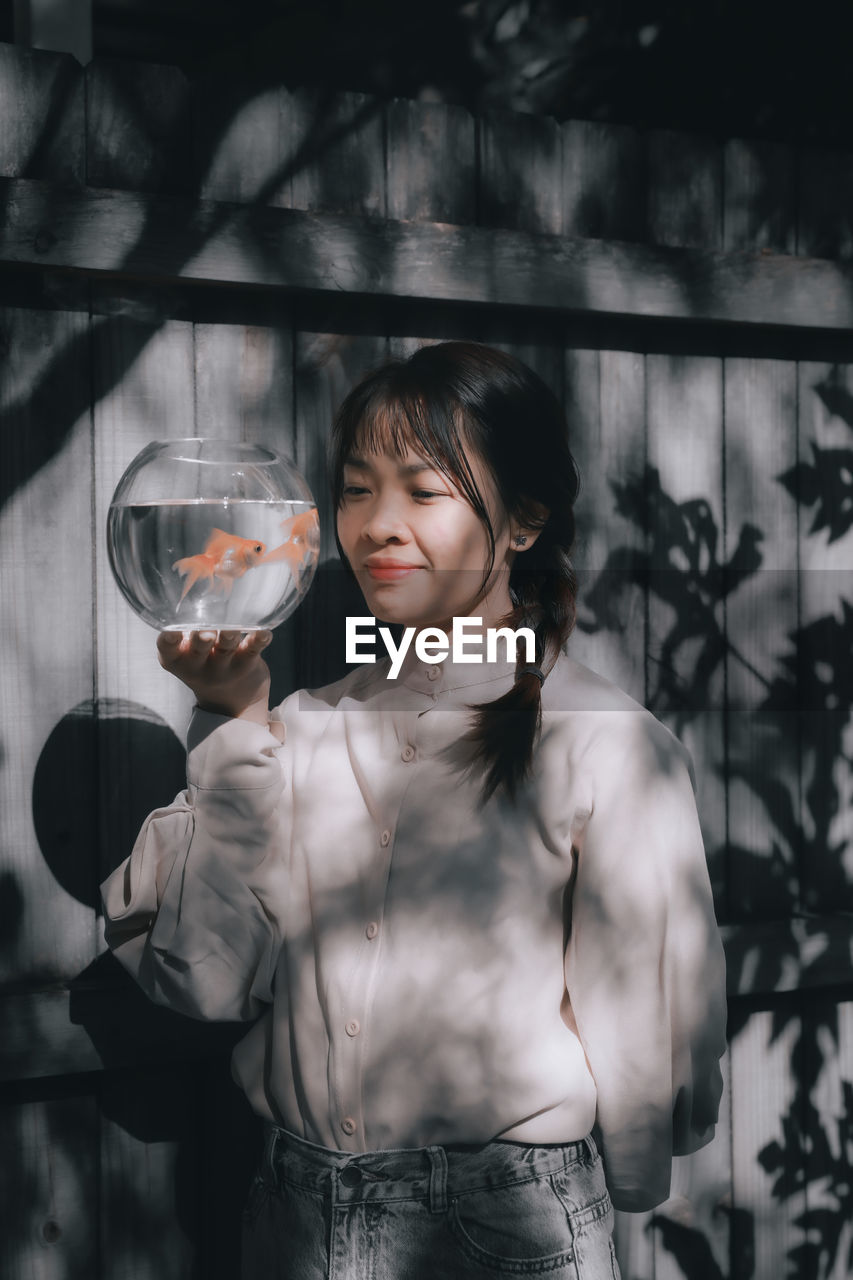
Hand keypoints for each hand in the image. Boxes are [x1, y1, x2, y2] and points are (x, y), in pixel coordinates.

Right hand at [157, 630, 272, 723]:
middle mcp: (198, 665)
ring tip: (232, 629)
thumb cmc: (203, 663)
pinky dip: (259, 640)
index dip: (167, 640)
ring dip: (228, 637)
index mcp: (178, 659)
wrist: (232, 701)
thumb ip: (187, 631)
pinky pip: (253, 650)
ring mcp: (224, 668)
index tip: (170, 631)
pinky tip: (264, 632)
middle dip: (201, 639)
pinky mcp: (247, 664)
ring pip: (225, 649)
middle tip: (205, 631)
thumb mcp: (187, 655)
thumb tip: (190, 590)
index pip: (168, 649)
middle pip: (198, 650)